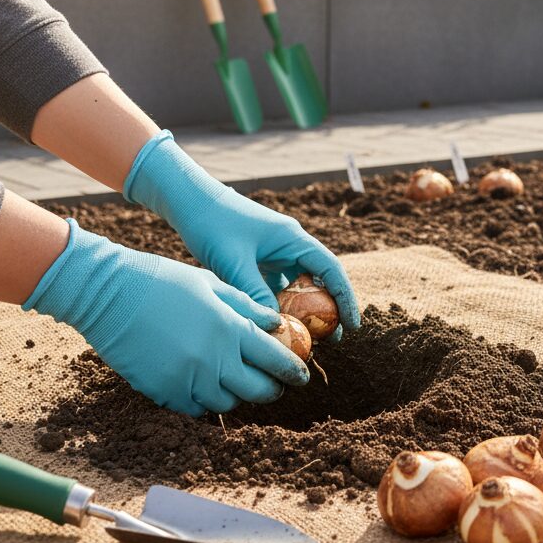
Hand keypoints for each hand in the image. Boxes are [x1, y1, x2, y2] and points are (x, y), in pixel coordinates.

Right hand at [23, 220, 308, 416]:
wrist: (108, 294)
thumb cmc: (163, 280)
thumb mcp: (212, 284)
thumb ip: (248, 307)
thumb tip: (277, 324)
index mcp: (230, 329)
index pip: (276, 359)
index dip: (294, 370)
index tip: (301, 374)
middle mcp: (213, 360)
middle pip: (258, 390)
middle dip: (272, 388)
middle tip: (275, 383)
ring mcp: (187, 380)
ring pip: (228, 402)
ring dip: (238, 394)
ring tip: (239, 380)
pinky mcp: (163, 392)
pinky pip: (196, 408)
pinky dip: (206, 400)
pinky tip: (206, 384)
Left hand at [124, 131, 359, 337]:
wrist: (190, 202)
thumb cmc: (213, 224)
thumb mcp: (233, 262)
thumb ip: (255, 292)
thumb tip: (275, 327)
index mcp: (293, 239)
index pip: (330, 270)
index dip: (345, 298)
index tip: (352, 325)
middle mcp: (289, 245)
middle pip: (319, 280)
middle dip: (328, 310)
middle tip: (333, 340)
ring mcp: (275, 252)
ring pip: (298, 286)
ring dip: (303, 311)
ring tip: (306, 339)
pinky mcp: (259, 260)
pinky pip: (278, 286)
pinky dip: (281, 305)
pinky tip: (277, 326)